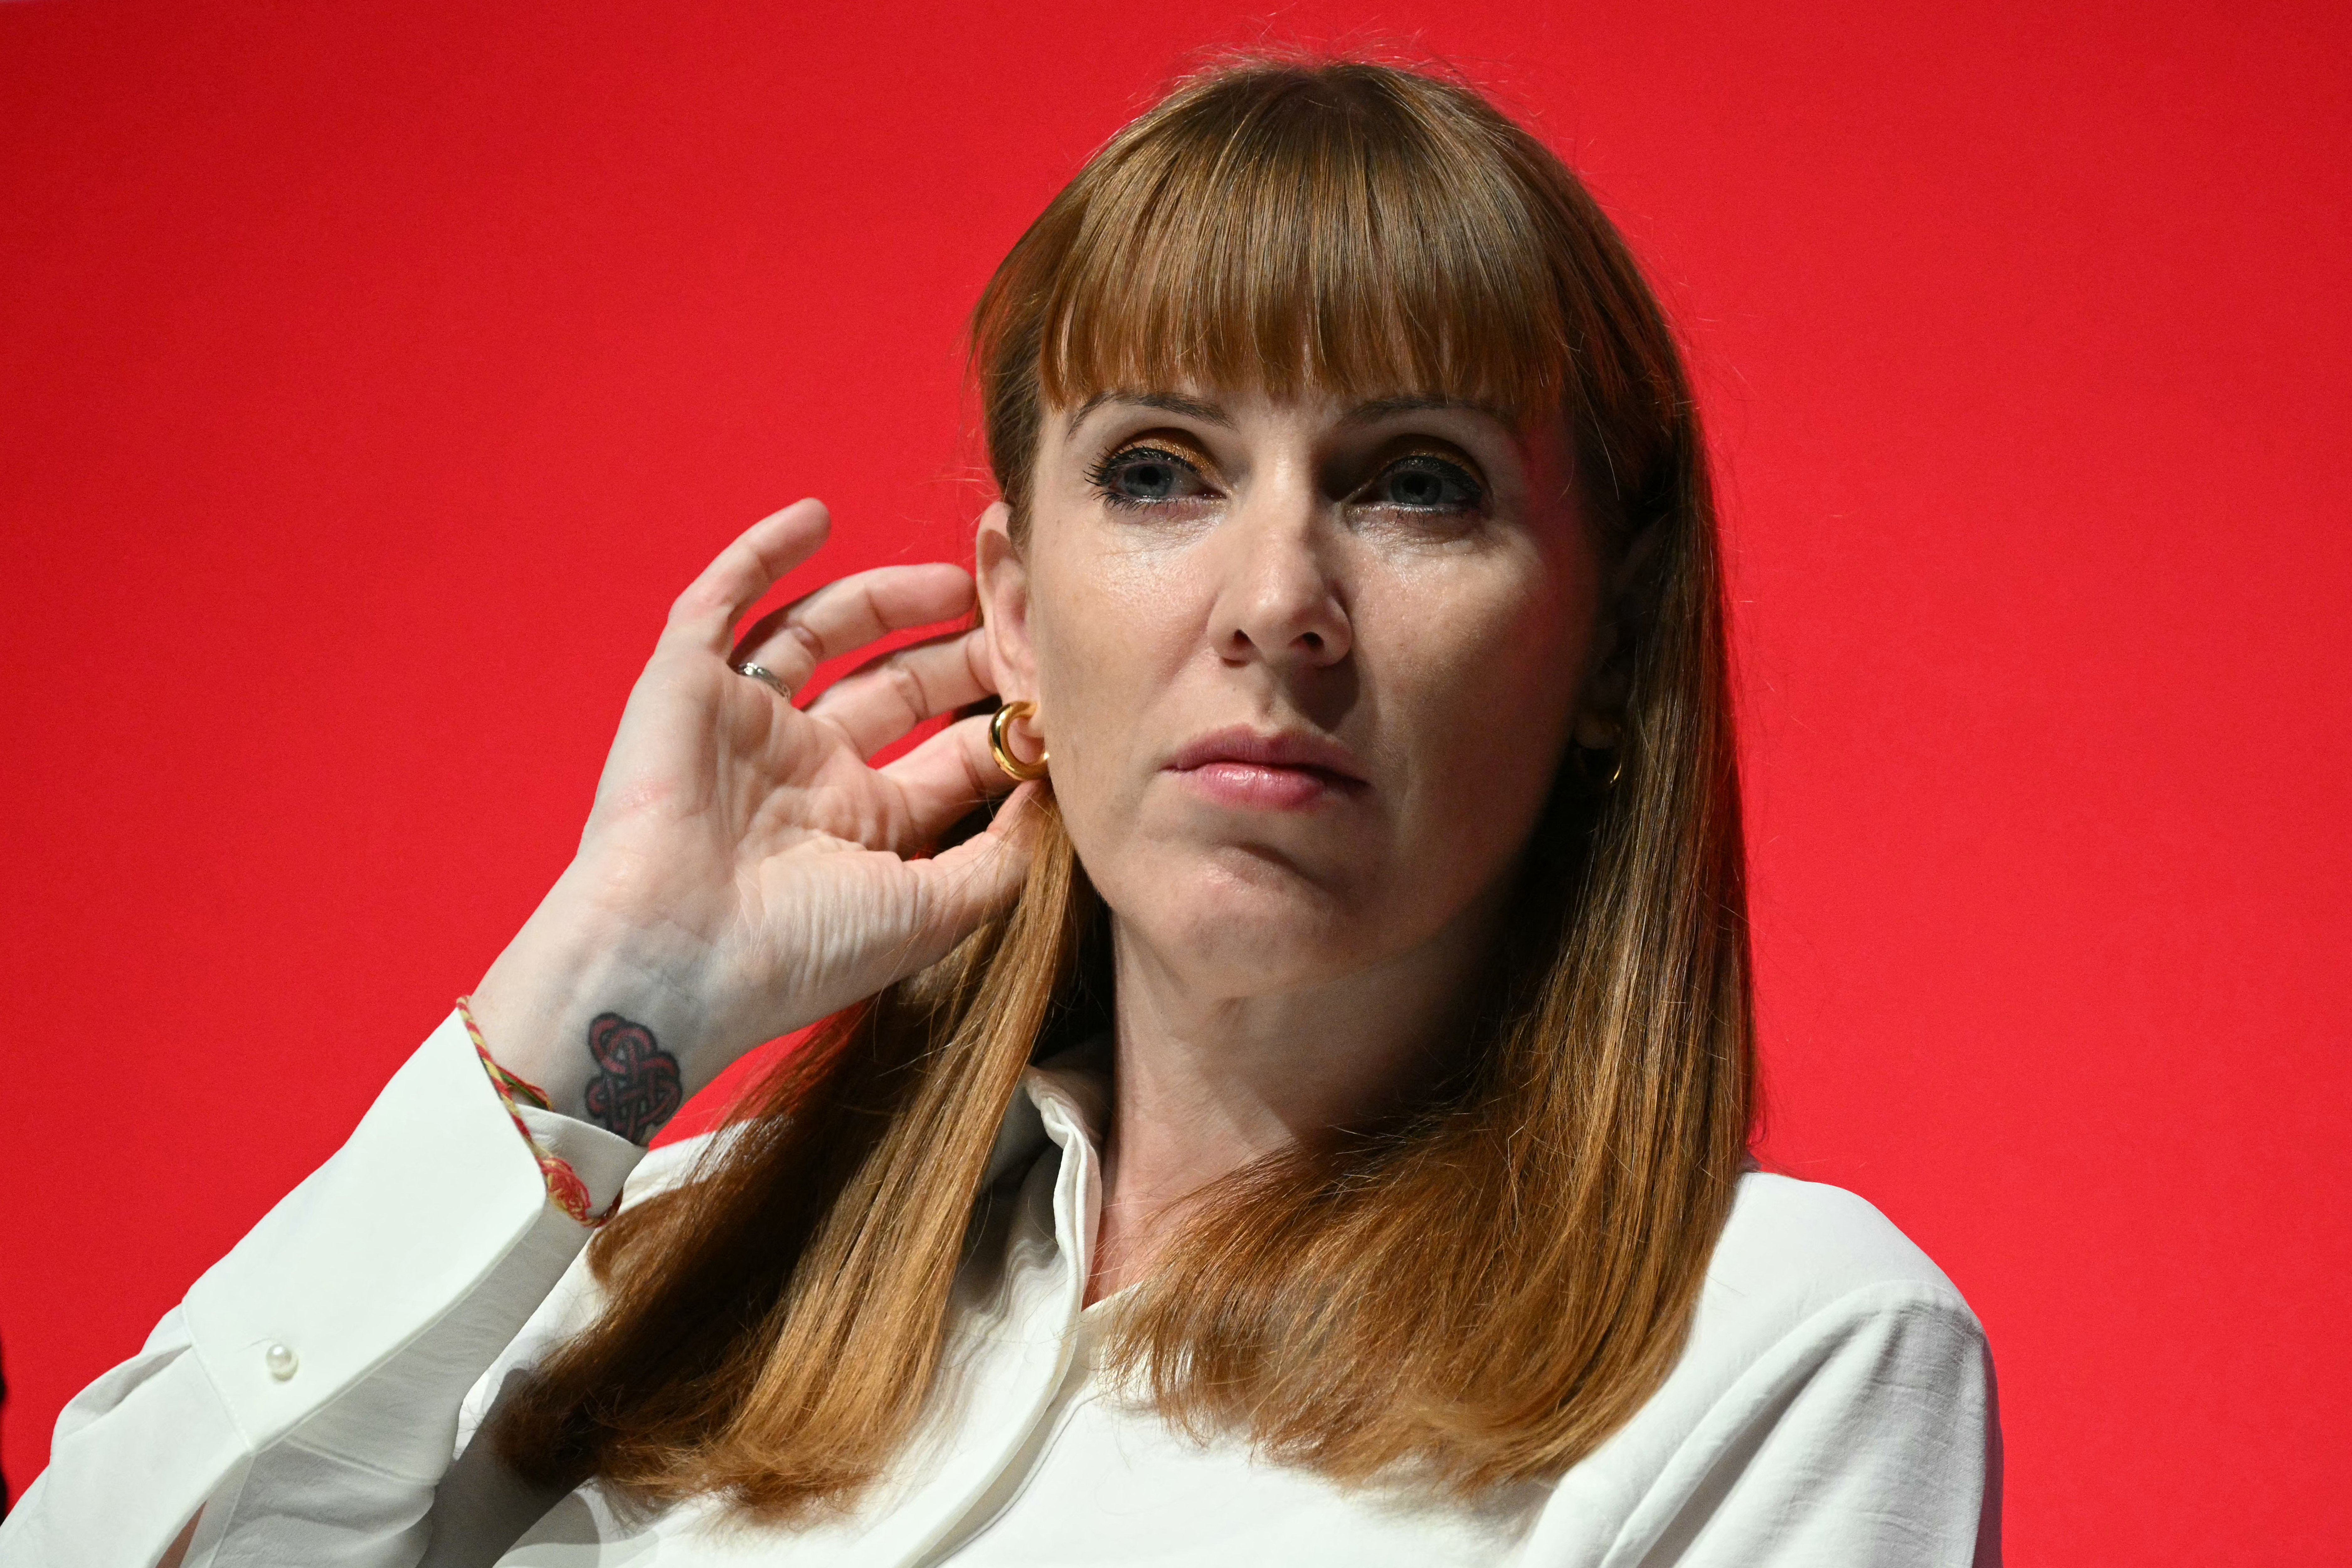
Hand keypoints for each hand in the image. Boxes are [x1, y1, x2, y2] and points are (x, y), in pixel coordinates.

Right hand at [469, 499, 1037, 1138]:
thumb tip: (1052, 799)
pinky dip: (762, 554)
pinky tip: (816, 515)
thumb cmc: (797, 951)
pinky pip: (721, 604)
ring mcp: (743, 725)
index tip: (1060, 688)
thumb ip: (998, 859)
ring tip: (957, 577)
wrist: (675, 958)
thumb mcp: (929, 913)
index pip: (949, 755)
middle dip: (961, 654)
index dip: (1006, 721)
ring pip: (821, 636)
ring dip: (887, 597)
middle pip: (897, 688)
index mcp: (860, 826)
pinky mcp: (683, 686)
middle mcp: (804, 771)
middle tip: (1021, 617)